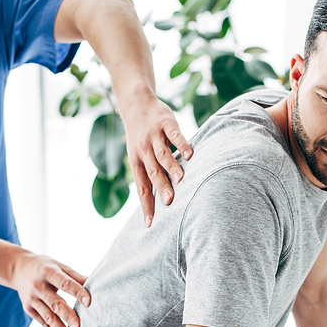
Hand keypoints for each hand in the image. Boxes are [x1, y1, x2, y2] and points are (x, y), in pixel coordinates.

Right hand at [11, 251, 90, 326]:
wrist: (18, 268)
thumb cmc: (46, 267)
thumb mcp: (60, 266)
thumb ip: (77, 277)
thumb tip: (97, 284)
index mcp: (48, 272)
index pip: (65, 283)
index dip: (77, 292)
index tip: (89, 302)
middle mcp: (38, 286)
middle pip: (55, 303)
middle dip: (68, 316)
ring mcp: (31, 299)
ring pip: (47, 316)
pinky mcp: (28, 309)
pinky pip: (42, 322)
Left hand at [122, 93, 192, 225]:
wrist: (135, 103)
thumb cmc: (140, 138)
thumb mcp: (139, 156)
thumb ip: (149, 175)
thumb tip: (159, 202)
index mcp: (136, 162)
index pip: (141, 188)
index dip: (146, 205)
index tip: (150, 223)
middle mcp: (143, 151)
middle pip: (152, 172)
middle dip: (161, 187)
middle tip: (170, 201)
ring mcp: (154, 136)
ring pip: (163, 154)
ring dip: (172, 167)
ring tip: (182, 180)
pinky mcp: (165, 123)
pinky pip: (175, 135)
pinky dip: (182, 144)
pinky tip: (190, 154)